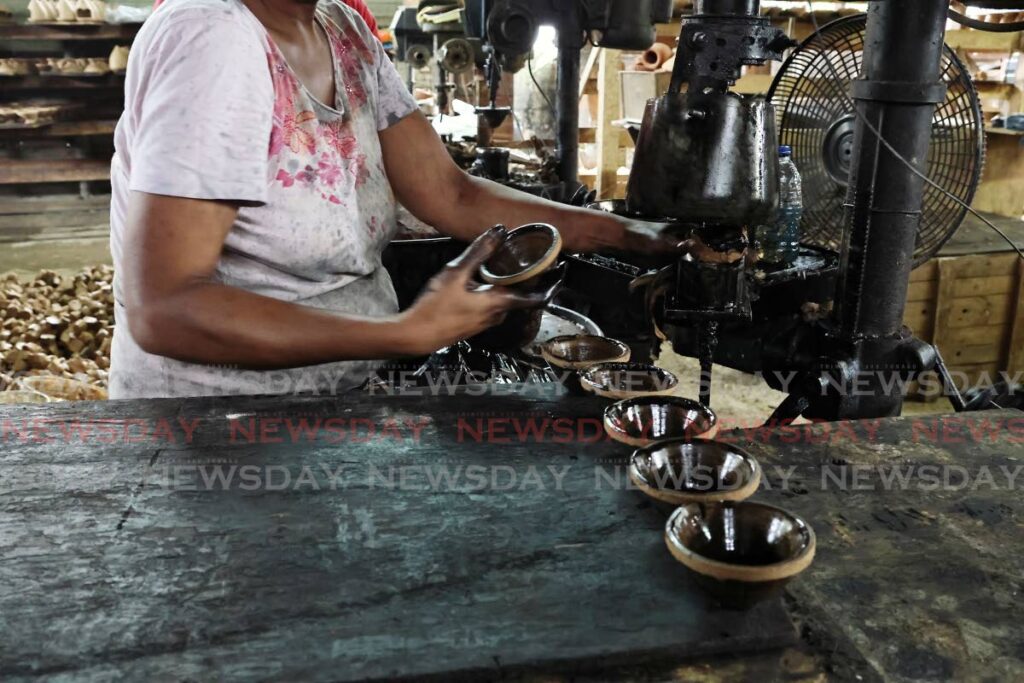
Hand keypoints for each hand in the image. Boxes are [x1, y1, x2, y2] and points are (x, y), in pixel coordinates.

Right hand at [400, 226, 545, 353]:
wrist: (416, 335)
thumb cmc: (436, 306)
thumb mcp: (456, 273)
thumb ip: (479, 252)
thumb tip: (499, 231)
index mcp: (500, 302)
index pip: (539, 297)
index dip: (554, 283)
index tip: (561, 270)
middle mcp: (499, 314)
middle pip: (523, 295)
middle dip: (532, 277)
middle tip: (536, 257)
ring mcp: (487, 321)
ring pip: (507, 299)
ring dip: (512, 283)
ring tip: (512, 263)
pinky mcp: (476, 323)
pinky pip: (494, 304)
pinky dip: (498, 290)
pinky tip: (487, 278)